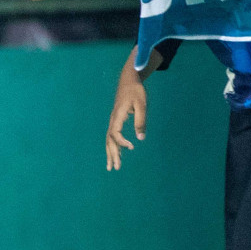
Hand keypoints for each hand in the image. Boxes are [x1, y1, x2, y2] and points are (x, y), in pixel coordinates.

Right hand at [106, 52, 148, 170]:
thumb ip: (141, 121)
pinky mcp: (116, 121)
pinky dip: (113, 146)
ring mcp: (113, 121)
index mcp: (117, 116)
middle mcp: (112, 120)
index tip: (131, 147)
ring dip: (111, 153)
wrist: (128, 80)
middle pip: (109, 140)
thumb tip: (141, 138)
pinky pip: (112, 137)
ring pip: (109, 140)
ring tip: (112, 166)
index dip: (121, 142)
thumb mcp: (141, 105)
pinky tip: (118, 154)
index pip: (115, 133)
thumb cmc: (136, 91)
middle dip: (112, 154)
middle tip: (115, 168)